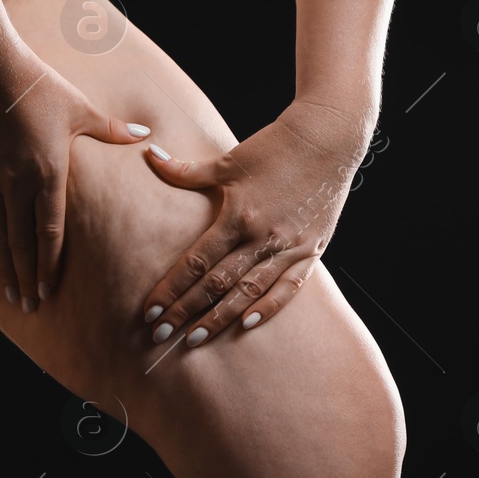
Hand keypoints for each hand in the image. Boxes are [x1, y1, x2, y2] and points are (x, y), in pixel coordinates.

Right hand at [0, 53, 150, 313]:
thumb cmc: (37, 85)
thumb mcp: (79, 108)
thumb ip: (111, 129)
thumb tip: (145, 135)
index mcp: (49, 171)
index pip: (49, 230)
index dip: (48, 263)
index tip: (49, 290)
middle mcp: (18, 182)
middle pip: (22, 242)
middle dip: (26, 276)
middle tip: (29, 306)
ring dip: (5, 267)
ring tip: (10, 293)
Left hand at [140, 98, 373, 345]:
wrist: (328, 137)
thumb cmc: (274, 146)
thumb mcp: (227, 160)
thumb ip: (186, 170)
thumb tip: (150, 157)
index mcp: (237, 216)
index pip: (195, 263)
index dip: (171, 290)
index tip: (150, 312)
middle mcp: (262, 237)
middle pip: (216, 285)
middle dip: (186, 312)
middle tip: (161, 335)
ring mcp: (289, 246)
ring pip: (249, 293)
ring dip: (219, 318)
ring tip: (194, 340)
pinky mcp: (312, 249)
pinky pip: (289, 287)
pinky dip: (268, 307)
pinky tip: (246, 324)